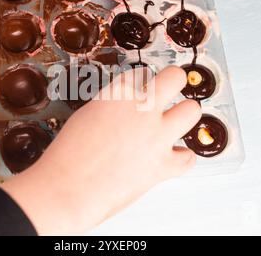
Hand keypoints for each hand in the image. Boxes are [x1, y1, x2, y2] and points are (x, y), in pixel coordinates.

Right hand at [0, 66, 200, 234]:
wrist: (68, 188)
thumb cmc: (69, 155)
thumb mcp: (87, 116)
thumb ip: (112, 107)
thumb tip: (126, 108)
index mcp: (119, 93)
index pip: (142, 73)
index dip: (143, 79)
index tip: (143, 85)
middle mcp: (143, 109)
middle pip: (176, 78)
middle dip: (173, 82)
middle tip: (168, 90)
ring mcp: (157, 136)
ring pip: (192, 112)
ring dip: (183, 116)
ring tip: (173, 123)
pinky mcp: (163, 165)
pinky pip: (188, 156)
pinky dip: (181, 156)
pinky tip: (172, 155)